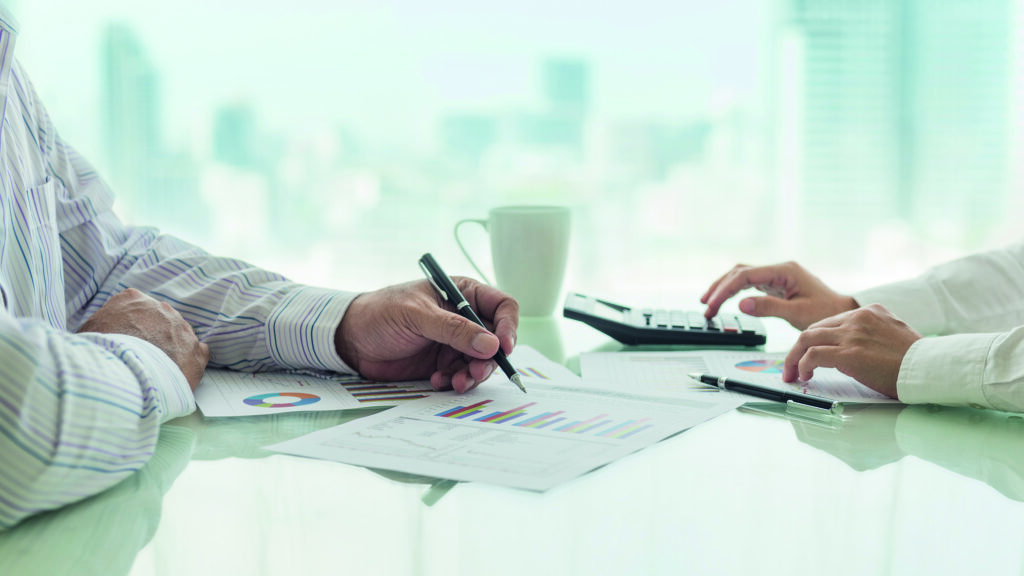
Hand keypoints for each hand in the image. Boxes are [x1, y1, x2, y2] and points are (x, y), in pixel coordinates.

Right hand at [77, 288, 210, 389]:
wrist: (122, 375)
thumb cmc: (99, 352)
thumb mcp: (88, 331)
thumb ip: (102, 323)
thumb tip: (102, 331)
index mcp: (132, 299)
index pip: (133, 306)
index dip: (129, 325)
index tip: (126, 338)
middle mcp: (161, 309)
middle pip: (158, 320)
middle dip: (151, 335)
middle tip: (140, 355)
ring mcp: (182, 329)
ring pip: (178, 335)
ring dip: (170, 348)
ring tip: (156, 368)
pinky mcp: (196, 351)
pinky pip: (198, 352)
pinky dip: (190, 360)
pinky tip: (177, 371)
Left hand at [335, 278, 518, 392]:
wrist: (351, 340)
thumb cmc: (381, 313)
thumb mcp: (417, 315)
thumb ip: (453, 329)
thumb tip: (491, 344)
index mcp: (463, 294)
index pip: (501, 306)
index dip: (508, 326)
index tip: (503, 347)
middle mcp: (464, 318)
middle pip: (496, 340)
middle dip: (490, 359)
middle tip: (475, 372)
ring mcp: (454, 343)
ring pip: (481, 362)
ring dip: (473, 374)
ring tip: (455, 382)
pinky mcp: (443, 363)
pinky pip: (462, 375)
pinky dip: (455, 381)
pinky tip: (438, 380)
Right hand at [701, 261, 858, 329]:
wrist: (843, 313)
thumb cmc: (827, 313)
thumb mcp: (798, 313)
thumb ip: (769, 308)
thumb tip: (741, 303)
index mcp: (784, 271)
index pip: (746, 275)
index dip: (725, 289)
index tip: (713, 304)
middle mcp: (779, 270)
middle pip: (740, 272)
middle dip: (720, 288)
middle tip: (706, 306)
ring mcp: (777, 277)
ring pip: (742, 277)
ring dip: (724, 288)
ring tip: (709, 305)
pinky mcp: (777, 285)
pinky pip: (750, 284)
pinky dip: (735, 292)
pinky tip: (726, 301)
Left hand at [782, 304, 921, 398]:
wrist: (933, 368)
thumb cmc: (917, 361)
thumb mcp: (893, 336)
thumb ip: (872, 335)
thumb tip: (853, 350)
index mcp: (870, 311)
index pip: (830, 322)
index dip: (815, 339)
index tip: (807, 353)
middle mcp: (858, 317)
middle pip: (814, 328)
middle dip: (798, 348)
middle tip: (791, 366)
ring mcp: (852, 334)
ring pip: (807, 338)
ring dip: (794, 358)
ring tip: (792, 374)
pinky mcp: (849, 353)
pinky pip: (813, 355)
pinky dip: (802, 365)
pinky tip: (805, 376)